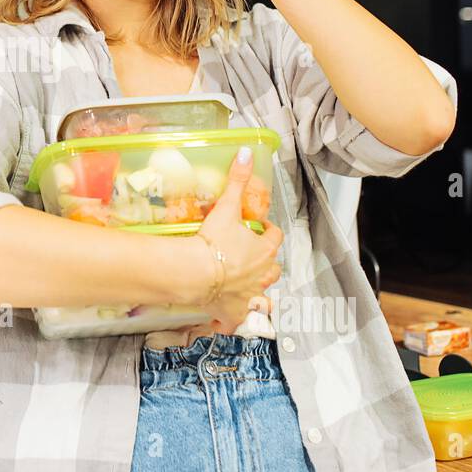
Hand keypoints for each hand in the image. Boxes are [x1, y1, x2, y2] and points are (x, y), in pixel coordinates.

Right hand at [187, 146, 283, 329]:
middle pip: (274, 269)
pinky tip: (224, 320)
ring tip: (245, 287)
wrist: (196, 273)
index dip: (270, 231)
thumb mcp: (226, 207)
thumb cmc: (214, 242)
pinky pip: (236, 320)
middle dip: (267, 264)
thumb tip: (246, 151)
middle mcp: (261, 274)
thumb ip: (236, 180)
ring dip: (257, 291)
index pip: (275, 237)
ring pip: (262, 295)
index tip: (261, 228)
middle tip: (254, 258)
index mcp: (263, 250)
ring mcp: (249, 295)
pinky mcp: (233, 313)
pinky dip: (233, 320)